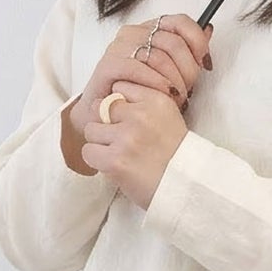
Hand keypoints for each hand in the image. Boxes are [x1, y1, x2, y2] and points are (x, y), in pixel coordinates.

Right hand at [61, 15, 212, 173]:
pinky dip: (156, 83)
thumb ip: (189, 49)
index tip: (205, 63)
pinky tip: (163, 96)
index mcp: (150, 27)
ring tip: (178, 98)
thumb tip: (209, 30)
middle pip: (173, 42)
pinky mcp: (107, 65)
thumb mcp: (170, 69)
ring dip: (174, 80)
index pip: (181, 21)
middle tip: (189, 89)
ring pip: (159, 56)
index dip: (197, 41)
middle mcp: (134, 32)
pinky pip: (138, 68)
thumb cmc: (140, 91)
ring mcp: (118, 46)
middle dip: (188, 69)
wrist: (104, 114)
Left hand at [81, 81, 187, 208]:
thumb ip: (142, 102)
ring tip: (117, 151)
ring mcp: (126, 136)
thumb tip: (107, 100)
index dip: (118, 103)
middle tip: (119, 137)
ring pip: (91, 129)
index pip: (120, 87)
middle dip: (106, 121)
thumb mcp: (168, 115)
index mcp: (156, 99)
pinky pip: (88, 151)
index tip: (126, 117)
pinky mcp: (114, 160)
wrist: (182, 183)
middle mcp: (141, 114)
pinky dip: (96, 159)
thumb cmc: (174, 152)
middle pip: (102, 106)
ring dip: (100, 142)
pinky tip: (113, 163)